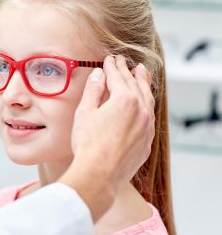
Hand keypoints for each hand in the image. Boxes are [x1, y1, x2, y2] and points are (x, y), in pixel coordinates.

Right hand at [60, 55, 154, 221]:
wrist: (99, 175)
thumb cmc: (88, 144)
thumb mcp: (85, 112)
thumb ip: (94, 90)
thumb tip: (99, 74)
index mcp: (125, 100)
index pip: (118, 77)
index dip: (112, 66)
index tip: (110, 59)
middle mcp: (141, 110)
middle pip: (134, 84)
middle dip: (127, 71)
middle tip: (123, 61)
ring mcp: (147, 127)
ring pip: (148, 98)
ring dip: (143, 83)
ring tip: (142, 73)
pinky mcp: (147, 142)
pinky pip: (150, 116)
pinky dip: (147, 104)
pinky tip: (144, 104)